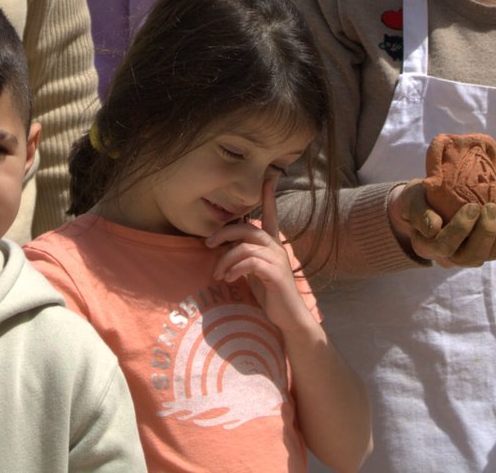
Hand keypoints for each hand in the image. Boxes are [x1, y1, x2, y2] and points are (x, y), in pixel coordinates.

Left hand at [206, 173, 314, 334]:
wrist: (288, 318)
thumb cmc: (269, 293)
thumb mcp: (254, 271)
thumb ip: (244, 256)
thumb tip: (221, 248)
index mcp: (272, 244)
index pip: (271, 215)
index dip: (269, 197)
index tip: (269, 177)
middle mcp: (277, 247)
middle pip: (247, 228)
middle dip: (224, 233)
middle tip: (207, 243)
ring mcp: (277, 260)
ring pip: (245, 246)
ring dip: (225, 260)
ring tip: (218, 274)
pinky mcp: (276, 273)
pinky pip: (250, 262)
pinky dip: (235, 269)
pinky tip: (229, 278)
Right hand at [388, 180, 495, 266]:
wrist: (431, 201)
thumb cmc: (420, 199)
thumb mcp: (412, 200)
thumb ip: (419, 212)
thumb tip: (433, 227)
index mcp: (428, 247)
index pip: (445, 247)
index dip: (461, 229)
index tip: (472, 206)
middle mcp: (451, 257)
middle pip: (472, 257)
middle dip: (486, 232)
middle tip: (491, 205)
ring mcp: (471, 253)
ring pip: (492, 254)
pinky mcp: (487, 247)